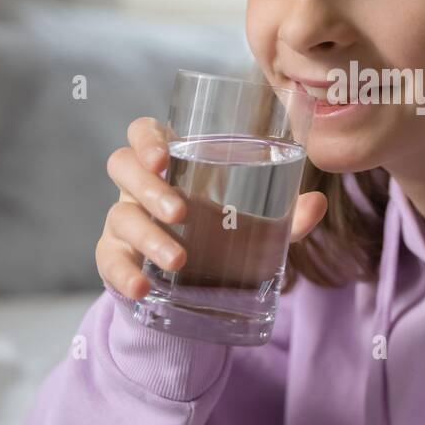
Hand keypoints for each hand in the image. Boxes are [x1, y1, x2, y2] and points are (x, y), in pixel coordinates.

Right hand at [95, 116, 328, 299]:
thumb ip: (287, 217)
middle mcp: (140, 186)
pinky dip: (123, 273)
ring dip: (148, 236)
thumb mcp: (259, 227)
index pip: (143, 133)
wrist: (202, 292)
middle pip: (122, 166)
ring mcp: (124, 221)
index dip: (145, 139)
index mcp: (171, 164)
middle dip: (149, 187)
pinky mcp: (115, 258)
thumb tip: (317, 203)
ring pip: (120, 216)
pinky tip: (142, 286)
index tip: (165, 157)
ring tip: (180, 258)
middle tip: (181, 211)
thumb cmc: (225, 239)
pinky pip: (107, 261)